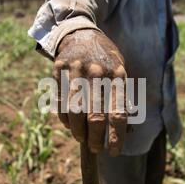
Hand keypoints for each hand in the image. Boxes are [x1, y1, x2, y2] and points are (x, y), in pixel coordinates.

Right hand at [54, 29, 126, 155]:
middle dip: (96, 138)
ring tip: (82, 138)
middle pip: (95, 116)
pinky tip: (70, 125)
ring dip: (78, 131)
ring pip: (75, 112)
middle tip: (96, 147)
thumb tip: (124, 130)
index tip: (114, 151)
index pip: (118, 113)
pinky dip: (65, 119)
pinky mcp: (59, 71)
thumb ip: (121, 98)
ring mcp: (76, 71)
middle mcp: (97, 73)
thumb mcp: (119, 71)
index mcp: (117, 74)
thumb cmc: (104, 58)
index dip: (116, 136)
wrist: (80, 32)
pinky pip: (60, 103)